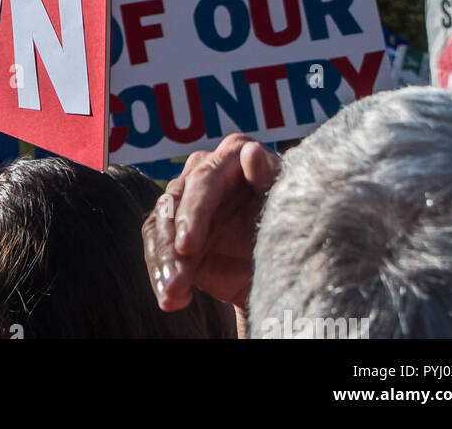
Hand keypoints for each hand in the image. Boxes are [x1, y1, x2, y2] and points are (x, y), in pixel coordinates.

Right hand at [142, 133, 281, 312]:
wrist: (288, 264)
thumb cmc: (293, 225)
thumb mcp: (286, 206)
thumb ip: (269, 177)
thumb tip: (250, 152)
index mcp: (234, 154)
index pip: (204, 181)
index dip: (194, 213)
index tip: (188, 247)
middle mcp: (204, 169)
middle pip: (176, 203)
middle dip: (172, 246)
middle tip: (176, 282)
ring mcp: (186, 198)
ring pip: (161, 226)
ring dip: (163, 263)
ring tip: (172, 297)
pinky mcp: (174, 227)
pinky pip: (157, 247)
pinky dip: (160, 273)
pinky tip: (171, 298)